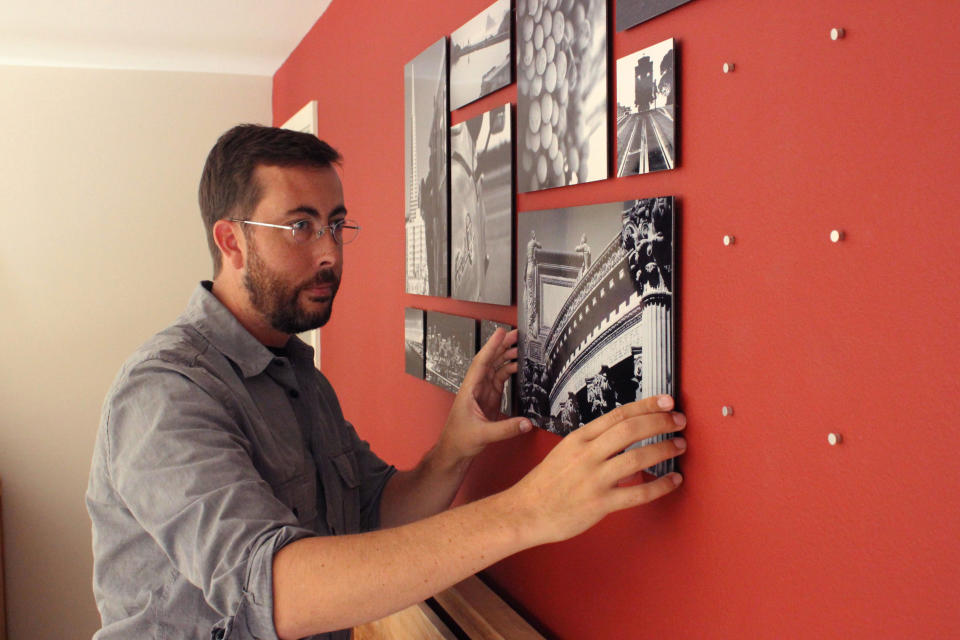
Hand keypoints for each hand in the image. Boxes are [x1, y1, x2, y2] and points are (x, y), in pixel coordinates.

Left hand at [437, 328, 531, 463]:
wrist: (454, 451)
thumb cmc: (459, 441)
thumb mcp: (483, 435)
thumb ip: (506, 429)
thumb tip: (527, 422)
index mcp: (469, 390)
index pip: (481, 363)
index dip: (492, 347)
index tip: (501, 333)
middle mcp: (475, 388)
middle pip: (489, 361)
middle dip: (502, 346)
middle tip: (517, 334)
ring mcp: (482, 393)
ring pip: (495, 368)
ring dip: (507, 356)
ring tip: (521, 346)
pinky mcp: (489, 400)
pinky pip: (500, 380)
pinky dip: (509, 371)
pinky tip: (519, 367)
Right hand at [504, 395, 685, 545]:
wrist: (525, 511)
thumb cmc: (546, 483)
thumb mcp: (566, 451)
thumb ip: (592, 443)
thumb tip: (623, 435)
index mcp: (579, 438)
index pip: (618, 414)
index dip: (646, 405)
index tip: (666, 401)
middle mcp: (587, 455)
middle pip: (630, 430)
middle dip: (660, 422)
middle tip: (679, 420)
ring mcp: (594, 479)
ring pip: (637, 458)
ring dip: (663, 449)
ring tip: (680, 446)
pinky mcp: (600, 503)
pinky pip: (637, 493)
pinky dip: (660, 486)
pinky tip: (674, 481)